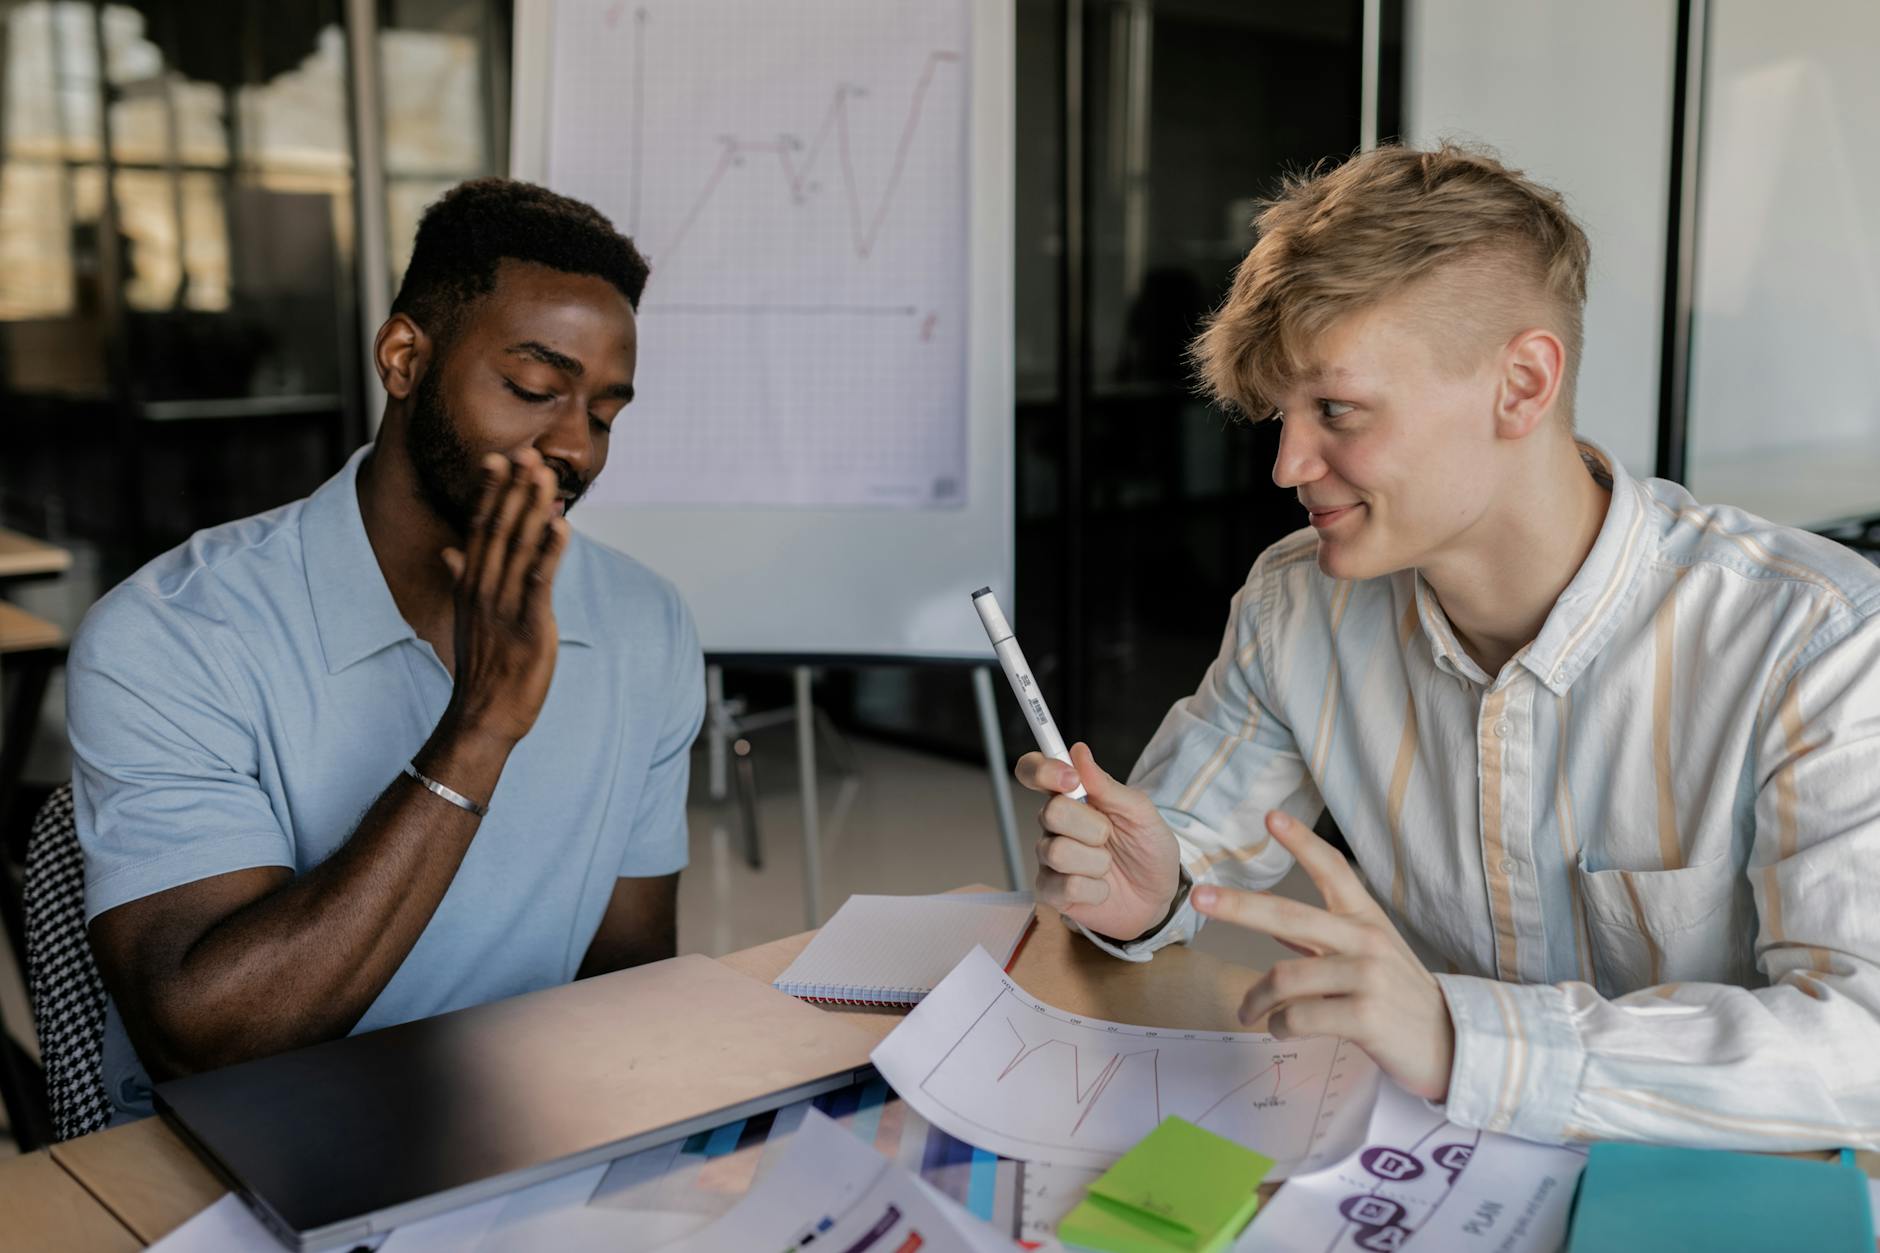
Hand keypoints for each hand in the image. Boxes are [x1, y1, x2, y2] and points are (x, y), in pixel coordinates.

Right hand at [439, 450, 568, 746]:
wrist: (483, 715)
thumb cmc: (482, 667)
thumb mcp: (467, 617)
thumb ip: (462, 579)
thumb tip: (451, 552)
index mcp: (472, 585)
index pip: (480, 528)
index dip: (492, 492)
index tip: (500, 458)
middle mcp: (484, 589)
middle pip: (499, 529)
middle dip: (515, 490)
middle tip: (528, 452)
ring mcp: (504, 607)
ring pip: (519, 549)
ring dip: (534, 510)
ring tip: (546, 477)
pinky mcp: (529, 627)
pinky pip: (540, 583)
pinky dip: (550, 553)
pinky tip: (561, 526)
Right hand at [1016, 743, 1181, 943]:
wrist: (1159, 894)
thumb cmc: (1148, 848)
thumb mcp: (1141, 813)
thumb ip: (1108, 785)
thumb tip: (1079, 752)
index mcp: (1071, 797)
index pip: (1034, 771)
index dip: (1043, 770)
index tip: (1071, 779)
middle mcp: (1054, 825)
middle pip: (1050, 812)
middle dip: (1090, 825)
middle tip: (1108, 835)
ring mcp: (1050, 859)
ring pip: (1058, 851)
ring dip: (1096, 861)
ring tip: (1108, 866)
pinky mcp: (1051, 892)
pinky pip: (1066, 886)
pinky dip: (1096, 889)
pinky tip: (1102, 888)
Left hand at [1193, 810, 1454, 1100]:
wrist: (1455, 1047)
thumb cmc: (1401, 1002)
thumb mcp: (1367, 961)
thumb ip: (1320, 943)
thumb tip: (1275, 928)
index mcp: (1366, 921)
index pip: (1333, 870)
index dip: (1302, 842)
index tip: (1271, 817)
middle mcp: (1366, 941)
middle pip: (1290, 915)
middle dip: (1239, 906)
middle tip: (1199, 899)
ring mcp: (1368, 977)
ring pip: (1285, 977)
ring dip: (1257, 999)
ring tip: (1250, 1013)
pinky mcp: (1365, 1016)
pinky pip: (1300, 1017)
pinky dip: (1280, 1026)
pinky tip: (1282, 1030)